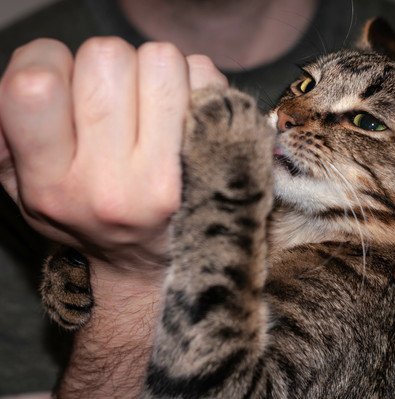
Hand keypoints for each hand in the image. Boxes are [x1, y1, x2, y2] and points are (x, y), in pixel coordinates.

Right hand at [0, 37, 226, 272]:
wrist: (153, 262)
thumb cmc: (89, 211)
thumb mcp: (27, 186)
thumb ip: (9, 131)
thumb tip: (27, 74)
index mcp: (51, 186)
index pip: (33, 87)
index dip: (48, 61)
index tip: (64, 83)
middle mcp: (109, 185)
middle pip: (106, 57)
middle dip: (109, 64)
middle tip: (118, 98)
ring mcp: (168, 177)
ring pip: (159, 59)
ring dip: (153, 69)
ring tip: (152, 105)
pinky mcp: (214, 163)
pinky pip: (205, 75)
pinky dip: (194, 79)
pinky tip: (184, 111)